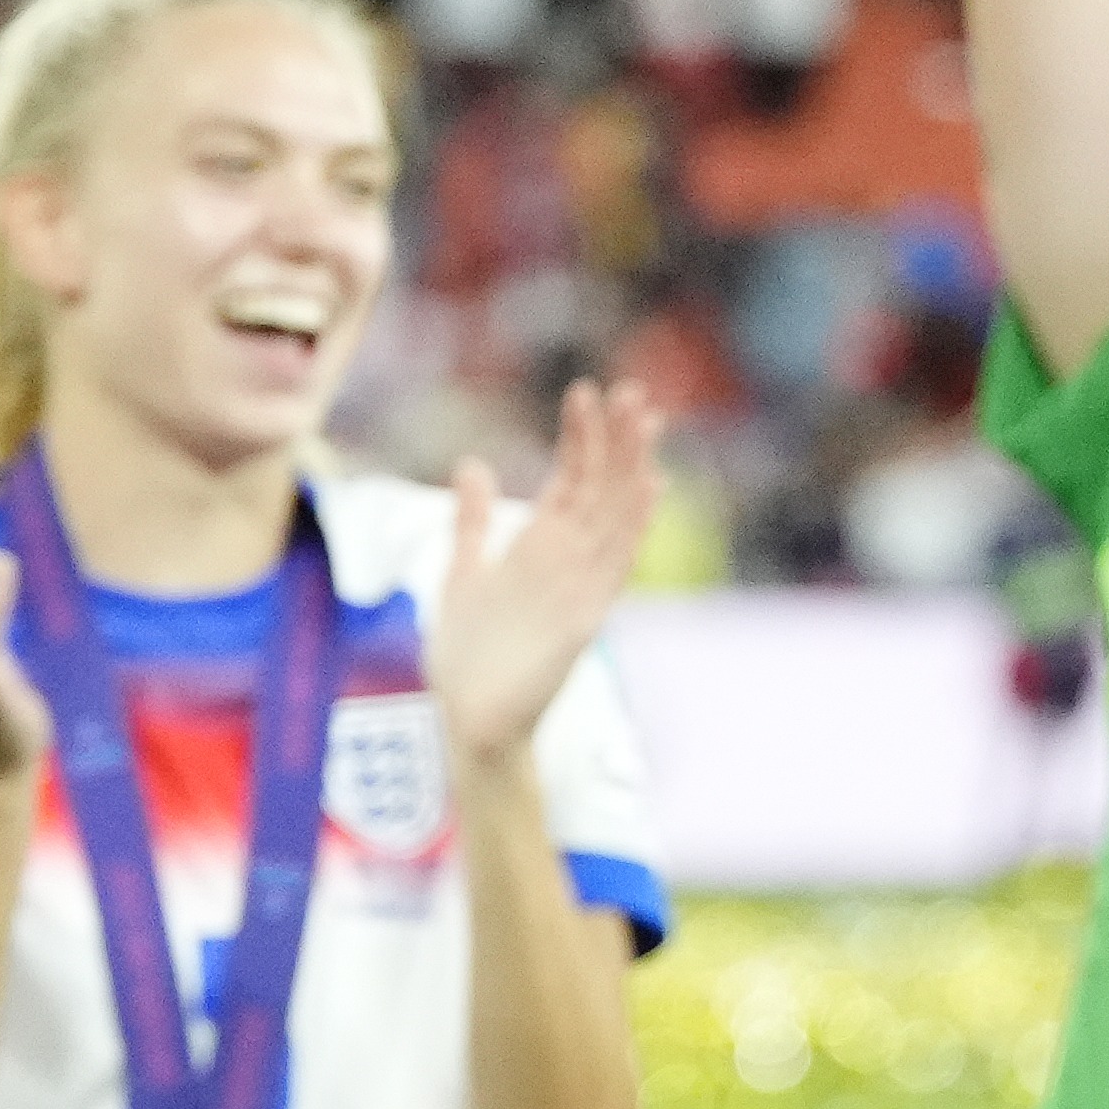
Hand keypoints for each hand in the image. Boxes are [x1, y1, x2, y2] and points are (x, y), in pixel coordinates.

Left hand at [433, 381, 667, 768]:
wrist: (471, 719)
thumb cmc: (467, 655)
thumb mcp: (462, 574)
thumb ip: (471, 522)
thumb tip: (473, 463)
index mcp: (541, 547)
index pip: (571, 479)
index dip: (581, 438)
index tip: (587, 391)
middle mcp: (568, 559)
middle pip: (602, 488)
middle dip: (617, 440)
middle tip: (632, 390)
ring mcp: (580, 585)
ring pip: (614, 514)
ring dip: (629, 467)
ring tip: (642, 418)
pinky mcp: (584, 615)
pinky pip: (614, 561)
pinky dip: (632, 523)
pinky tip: (647, 486)